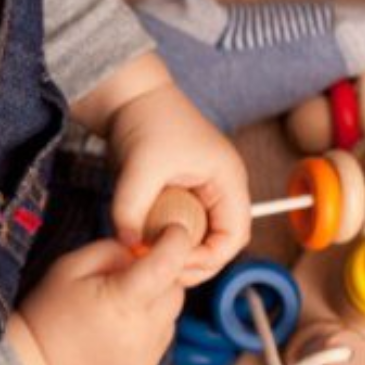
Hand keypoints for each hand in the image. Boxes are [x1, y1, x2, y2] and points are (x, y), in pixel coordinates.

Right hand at [9, 223, 191, 364]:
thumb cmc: (48, 311)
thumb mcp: (70, 266)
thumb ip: (112, 251)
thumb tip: (142, 252)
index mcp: (122, 300)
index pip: (168, 264)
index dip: (176, 242)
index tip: (173, 231)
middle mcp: (141, 332)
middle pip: (176, 291)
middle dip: (163, 277)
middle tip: (133, 276)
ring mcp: (144, 359)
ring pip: (171, 318)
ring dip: (156, 305)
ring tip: (120, 308)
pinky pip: (159, 343)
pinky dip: (148, 331)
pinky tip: (118, 332)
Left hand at [107, 80, 250, 287]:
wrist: (129, 94)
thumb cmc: (146, 117)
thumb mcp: (140, 166)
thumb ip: (132, 208)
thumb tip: (130, 245)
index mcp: (227, 178)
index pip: (235, 236)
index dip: (209, 258)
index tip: (173, 264)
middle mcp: (221, 187)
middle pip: (221, 242)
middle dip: (194, 261)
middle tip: (160, 269)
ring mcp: (202, 191)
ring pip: (200, 237)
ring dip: (179, 251)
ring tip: (150, 256)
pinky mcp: (182, 192)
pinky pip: (182, 227)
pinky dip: (166, 238)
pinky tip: (144, 241)